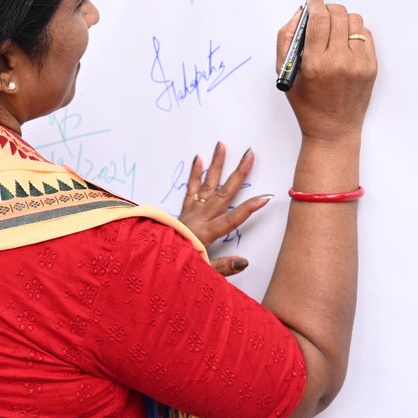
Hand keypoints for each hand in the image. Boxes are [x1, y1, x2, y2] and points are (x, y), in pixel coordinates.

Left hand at [177, 142, 271, 274]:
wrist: (152, 258)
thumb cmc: (177, 266)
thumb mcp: (202, 271)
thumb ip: (224, 267)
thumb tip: (245, 262)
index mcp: (206, 233)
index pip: (232, 219)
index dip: (249, 208)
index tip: (265, 197)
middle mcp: (199, 217)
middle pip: (223, 193)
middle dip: (239, 173)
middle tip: (250, 155)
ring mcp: (191, 211)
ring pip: (207, 184)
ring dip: (216, 165)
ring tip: (221, 146)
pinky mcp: (183, 209)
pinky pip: (189, 188)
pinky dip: (194, 174)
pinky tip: (198, 159)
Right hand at [277, 0, 376, 143]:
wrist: (333, 129)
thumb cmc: (306, 103)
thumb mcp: (285, 73)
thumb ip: (286, 39)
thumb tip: (300, 13)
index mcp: (314, 63)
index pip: (319, 19)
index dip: (315, 5)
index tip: (312, 2)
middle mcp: (339, 62)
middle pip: (339, 14)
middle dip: (328, 10)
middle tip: (321, 17)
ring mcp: (359, 64)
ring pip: (355, 21)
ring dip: (342, 20)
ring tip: (334, 33)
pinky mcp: (371, 67)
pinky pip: (366, 35)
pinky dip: (354, 33)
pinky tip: (345, 45)